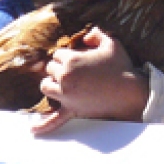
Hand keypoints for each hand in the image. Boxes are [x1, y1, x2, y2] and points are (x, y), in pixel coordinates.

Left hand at [32, 27, 148, 134]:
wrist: (130, 92)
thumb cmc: (122, 67)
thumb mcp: (111, 43)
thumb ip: (97, 34)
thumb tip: (86, 36)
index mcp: (72, 59)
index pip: (58, 54)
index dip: (67, 55)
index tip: (79, 59)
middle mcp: (65, 76)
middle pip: (50, 69)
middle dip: (60, 68)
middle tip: (75, 71)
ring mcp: (66, 95)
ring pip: (46, 86)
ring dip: (51, 84)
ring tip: (60, 84)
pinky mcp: (72, 110)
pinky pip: (54, 118)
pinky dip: (44, 124)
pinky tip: (33, 130)